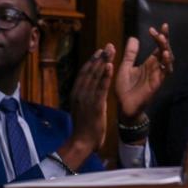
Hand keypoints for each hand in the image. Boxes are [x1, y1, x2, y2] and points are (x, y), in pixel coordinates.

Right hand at [58, 44, 113, 169]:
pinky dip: (105, 76)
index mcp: (76, 93)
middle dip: (100, 57)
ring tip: (110, 51)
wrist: (82, 142)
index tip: (100, 51)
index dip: (92, 61)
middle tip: (108, 45)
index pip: (84, 73)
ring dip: (103, 62)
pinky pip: (101, 87)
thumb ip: (85, 95)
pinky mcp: (95, 104)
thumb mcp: (82, 107)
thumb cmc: (85, 126)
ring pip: (95, 76)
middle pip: (90, 71)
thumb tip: (89, 85)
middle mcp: (80, 93)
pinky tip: (111, 66)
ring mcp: (86, 98)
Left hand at [115, 23, 172, 121]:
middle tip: (162, 29)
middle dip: (165, 39)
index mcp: (149, 63)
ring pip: (168, 58)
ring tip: (162, 38)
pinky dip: (167, 62)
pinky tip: (165, 54)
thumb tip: (133, 37)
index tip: (154, 28)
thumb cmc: (124, 88)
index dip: (159, 37)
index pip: (158, 47)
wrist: (124, 107)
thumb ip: (130, 54)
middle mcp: (156, 67)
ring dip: (166, 48)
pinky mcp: (158, 83)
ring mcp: (158, 74)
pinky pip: (166, 71)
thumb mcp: (125, 67)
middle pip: (165, 50)